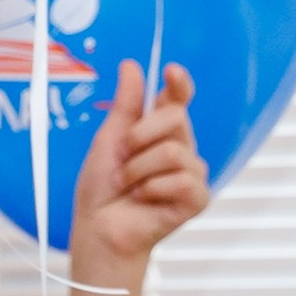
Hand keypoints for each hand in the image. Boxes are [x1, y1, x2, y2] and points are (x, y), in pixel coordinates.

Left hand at [71, 63, 207, 277]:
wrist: (98, 230)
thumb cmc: (101, 191)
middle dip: (140, 136)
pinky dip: (154, 189)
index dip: (179, 83)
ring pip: (173, 151)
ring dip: (139, 169)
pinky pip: (183, 180)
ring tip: (128, 185)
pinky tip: (144, 198)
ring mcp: (190, 172)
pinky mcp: (197, 198)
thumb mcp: (108, 140)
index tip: (170, 72)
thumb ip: (125, 105)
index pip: (178, 98)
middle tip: (122, 157)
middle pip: (176, 117)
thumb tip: (131, 65)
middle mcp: (179, 147)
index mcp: (159, 131)